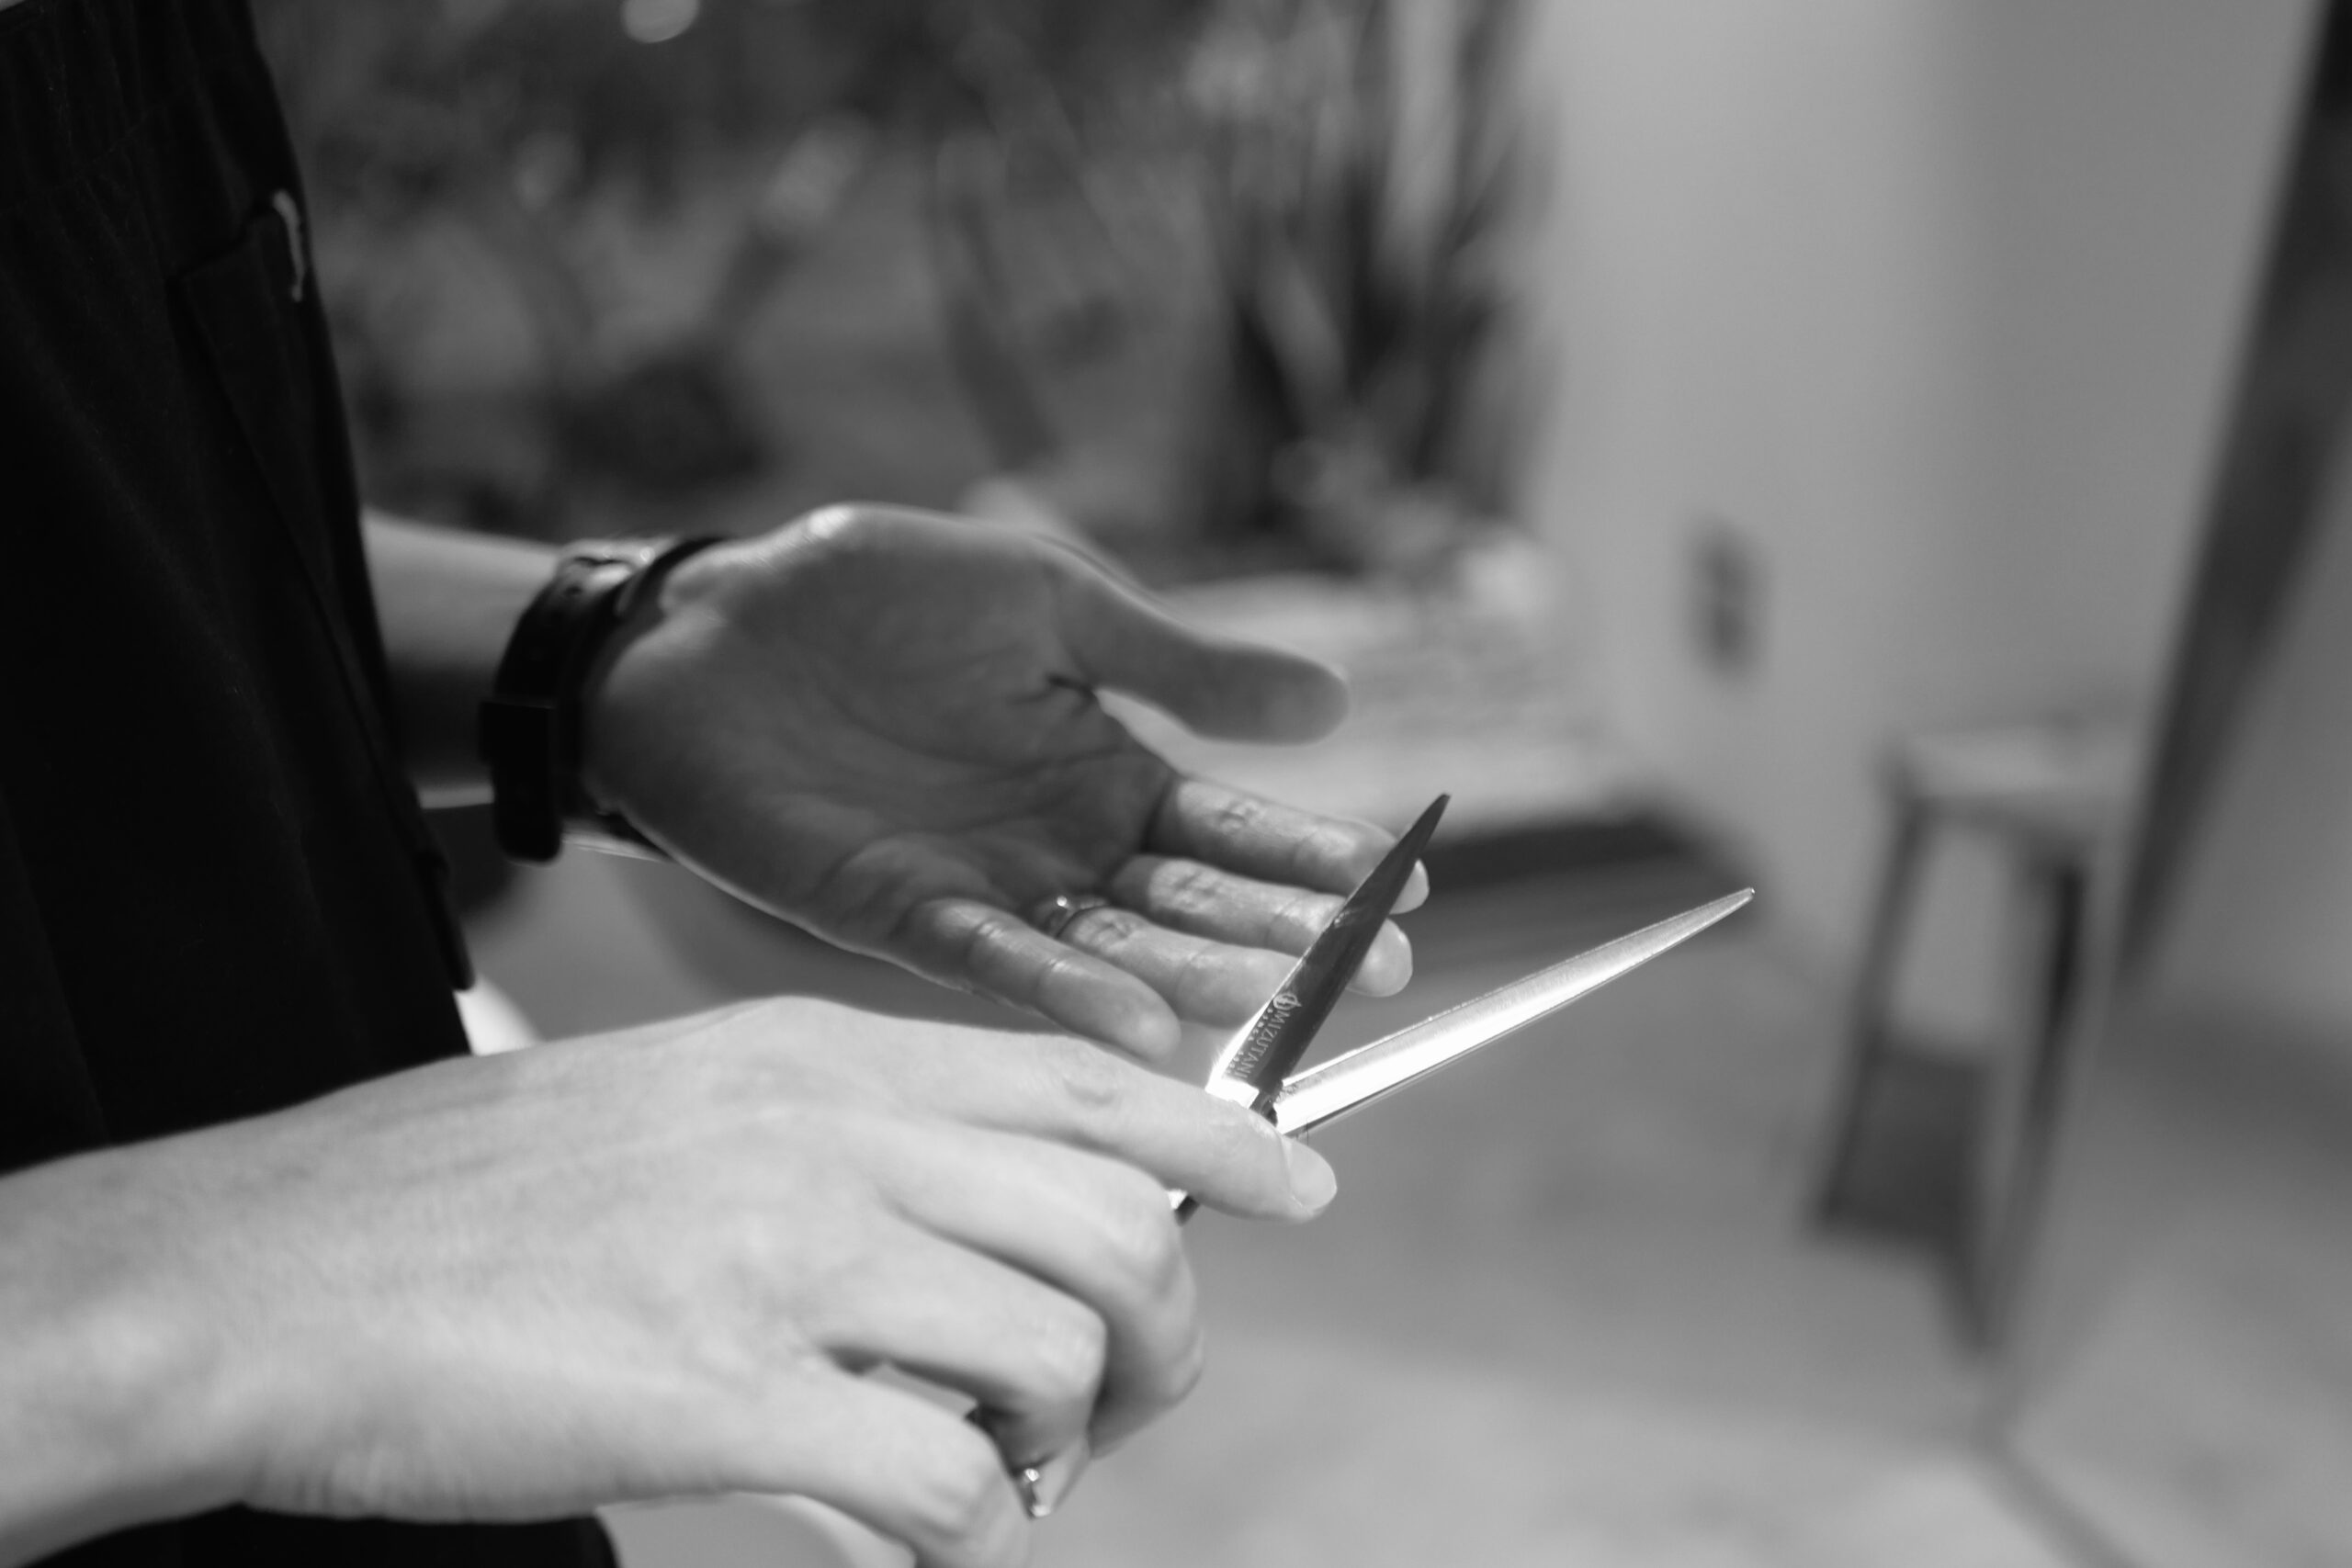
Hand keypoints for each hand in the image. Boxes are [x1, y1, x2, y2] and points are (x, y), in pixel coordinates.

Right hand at [4, 1002, 1334, 1565]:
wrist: (277, 1269)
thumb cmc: (477, 1199)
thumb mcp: (689, 1106)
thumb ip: (845, 1141)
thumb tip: (983, 1220)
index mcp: (822, 1061)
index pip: (1083, 1083)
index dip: (1220, 1139)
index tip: (1303, 1185)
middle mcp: (828, 1139)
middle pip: (1111, 1227)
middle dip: (1160, 1334)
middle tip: (1112, 1406)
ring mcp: (781, 1262)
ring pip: (1055, 1350)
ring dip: (1059, 1442)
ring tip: (991, 1472)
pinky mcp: (722, 1396)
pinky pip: (942, 1478)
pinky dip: (967, 1530)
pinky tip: (916, 1529)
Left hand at [584, 506, 1425, 1058]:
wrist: (704, 625)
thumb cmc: (873, 593)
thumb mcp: (1047, 602)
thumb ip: (1174, 662)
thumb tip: (1334, 700)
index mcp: (1103, 763)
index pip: (1233, 825)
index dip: (1316, 856)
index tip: (1407, 883)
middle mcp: (1058, 842)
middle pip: (1192, 902)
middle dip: (1289, 933)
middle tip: (1384, 968)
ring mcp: (983, 886)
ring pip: (1111, 944)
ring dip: (1193, 974)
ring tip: (1276, 997)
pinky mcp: (894, 914)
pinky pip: (991, 960)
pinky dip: (1065, 989)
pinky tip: (1137, 1018)